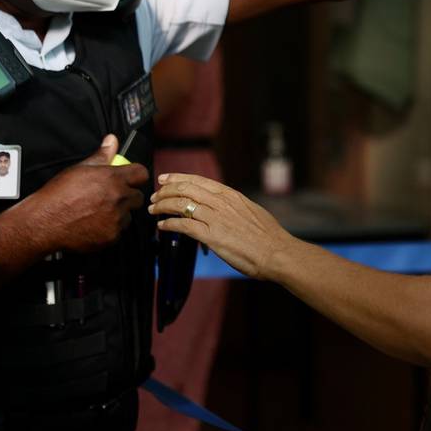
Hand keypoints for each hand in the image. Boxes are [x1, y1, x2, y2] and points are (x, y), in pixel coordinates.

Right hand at [32, 134, 149, 252]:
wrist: (46, 221)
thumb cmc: (59, 195)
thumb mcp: (80, 169)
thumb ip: (101, 155)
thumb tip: (111, 141)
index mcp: (113, 178)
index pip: (141, 173)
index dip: (135, 176)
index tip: (130, 179)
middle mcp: (118, 198)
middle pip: (138, 196)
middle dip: (128, 196)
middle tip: (112, 197)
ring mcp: (116, 219)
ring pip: (128, 215)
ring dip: (120, 214)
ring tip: (99, 212)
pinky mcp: (112, 236)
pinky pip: (119, 231)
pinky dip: (110, 229)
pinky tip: (95, 224)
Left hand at [149, 173, 295, 280]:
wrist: (276, 252)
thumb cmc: (267, 236)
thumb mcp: (250, 211)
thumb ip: (233, 207)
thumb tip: (222, 209)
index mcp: (230, 195)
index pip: (197, 180)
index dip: (177, 178)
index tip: (164, 179)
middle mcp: (220, 202)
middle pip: (185, 189)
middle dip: (165, 191)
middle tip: (154, 196)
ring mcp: (215, 218)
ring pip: (180, 205)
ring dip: (162, 206)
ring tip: (153, 210)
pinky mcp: (211, 236)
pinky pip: (183, 225)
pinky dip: (169, 224)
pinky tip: (162, 226)